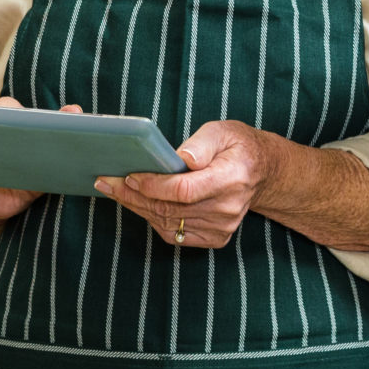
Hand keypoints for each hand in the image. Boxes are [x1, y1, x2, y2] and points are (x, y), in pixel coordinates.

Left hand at [95, 120, 274, 248]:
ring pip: (168, 222)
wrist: (262, 172)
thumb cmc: (237, 147)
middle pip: (170, 208)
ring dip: (137, 207)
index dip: (153, 185)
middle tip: (107, 182)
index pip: (183, 190)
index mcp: (231, 179)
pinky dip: (153, 220)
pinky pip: (174, 234)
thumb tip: (182, 158)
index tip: (130, 174)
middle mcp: (227, 208)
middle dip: (133, 195)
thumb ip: (202, 143)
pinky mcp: (215, 237)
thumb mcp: (223, 131)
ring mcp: (222, 227)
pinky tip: (138, 204)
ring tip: (115, 191)